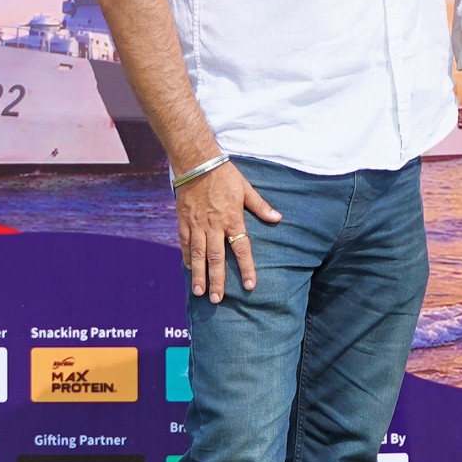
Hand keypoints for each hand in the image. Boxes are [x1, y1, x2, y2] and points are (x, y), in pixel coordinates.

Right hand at [177, 159, 281, 302]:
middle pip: (216, 259)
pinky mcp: (184, 221)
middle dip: (217, 281)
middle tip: (217, 300)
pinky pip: (185, 243)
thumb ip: (260, 206)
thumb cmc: (224, 175)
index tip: (250, 285)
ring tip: (199, 292)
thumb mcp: (246, 189)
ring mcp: (197, 225)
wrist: (196, 162)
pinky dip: (187, 257)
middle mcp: (214, 226)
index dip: (246, 268)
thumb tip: (278, 218)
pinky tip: (189, 269)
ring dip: (199, 275)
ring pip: (198, 255)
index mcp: (232, 219)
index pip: (241, 248)